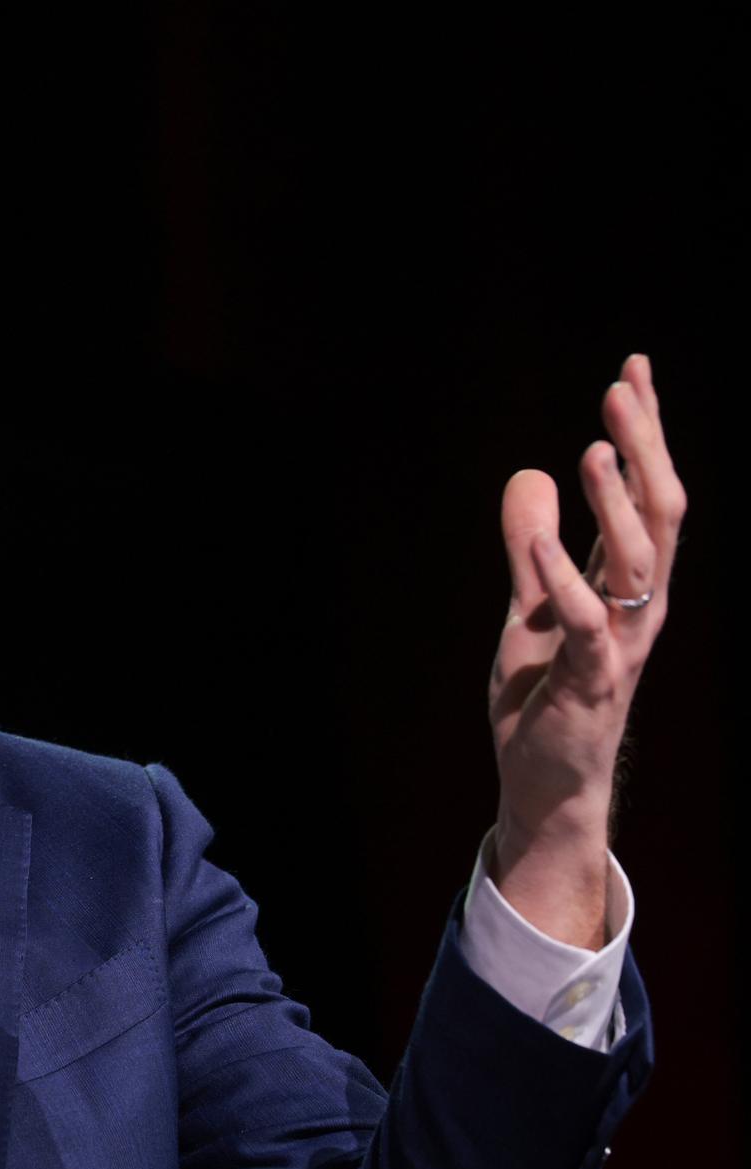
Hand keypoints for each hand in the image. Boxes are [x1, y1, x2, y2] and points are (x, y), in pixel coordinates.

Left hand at [489, 354, 684, 947]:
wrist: (544, 781)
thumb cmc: (546, 694)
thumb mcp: (527, 607)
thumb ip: (530, 546)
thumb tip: (529, 474)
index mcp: (629, 582)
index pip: (648, 493)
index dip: (646, 431)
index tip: (634, 367)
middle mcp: (639, 606)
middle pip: (659, 514)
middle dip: (645, 447)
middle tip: (622, 386)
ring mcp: (619, 643)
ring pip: (637, 565)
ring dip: (615, 506)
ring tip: (593, 448)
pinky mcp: (587, 682)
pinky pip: (583, 627)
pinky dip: (563, 583)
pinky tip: (543, 545)